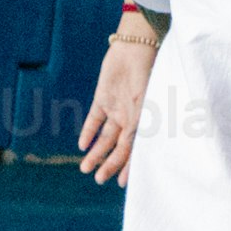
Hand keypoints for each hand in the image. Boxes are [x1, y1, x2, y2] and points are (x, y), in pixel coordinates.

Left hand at [77, 8, 162, 182]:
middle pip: (119, 147)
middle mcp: (131, 118)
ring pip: (105, 137)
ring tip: (85, 169)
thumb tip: (133, 151)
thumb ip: (138, 126)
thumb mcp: (146, 103)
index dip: (129, 167)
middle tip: (99, 180)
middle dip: (109, 164)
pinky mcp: (102, 98)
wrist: (136, 46)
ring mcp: (117, 109)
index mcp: (145, 121)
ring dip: (96, 153)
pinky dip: (88, 132)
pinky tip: (82, 146)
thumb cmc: (148, 74)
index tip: (122, 183)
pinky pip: (94, 120)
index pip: (137, 150)